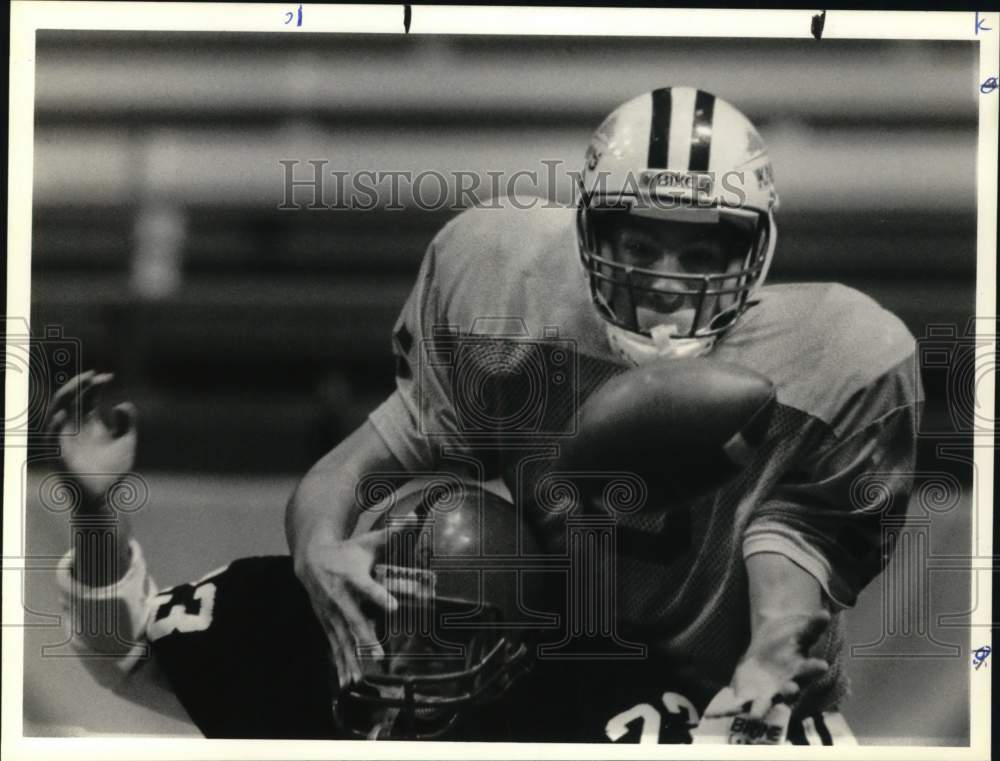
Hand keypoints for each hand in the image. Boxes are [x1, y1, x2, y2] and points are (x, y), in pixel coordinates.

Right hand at [45, 371, 136, 501]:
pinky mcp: (58, 454)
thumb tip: (123, 403)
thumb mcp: (126, 441)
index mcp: (89, 422)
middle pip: (70, 399)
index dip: (94, 385)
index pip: (86, 396)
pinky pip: (51, 437)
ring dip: (66, 398)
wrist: (105, 497)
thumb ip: (127, 422)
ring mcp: (64, 439)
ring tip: (80, 386)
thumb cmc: (113, 470)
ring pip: (57, 412)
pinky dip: (55, 424)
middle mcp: (74, 427)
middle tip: (93, 376)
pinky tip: (64, 413)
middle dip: (79, 385)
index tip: (108, 377)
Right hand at [294, 528, 398, 688]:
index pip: (369, 586)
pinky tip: (346, 683)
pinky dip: (339, 664)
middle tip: (378, 654)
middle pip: (353, 618)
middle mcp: (340, 596)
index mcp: (353, 575)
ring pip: (341, 637)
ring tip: (359, 678)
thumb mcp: (369, 540)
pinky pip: (333, 646)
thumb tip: (417, 517)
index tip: (394, 606)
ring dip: (350, 658)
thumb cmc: (348, 550)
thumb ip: (394, 532)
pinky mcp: (325, 622)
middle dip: (365, 637)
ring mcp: (330, 612)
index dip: (381, 595)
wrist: (311, 558)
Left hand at [704, 610, 830, 719]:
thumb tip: (825, 612)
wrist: (769, 654)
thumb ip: (812, 626)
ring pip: (766, 704)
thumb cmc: (788, 644)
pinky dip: (731, 710)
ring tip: (755, 715)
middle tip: (792, 689)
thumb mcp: (799, 634)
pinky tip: (716, 715)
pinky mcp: (750, 697)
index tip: (822, 664)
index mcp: (800, 669)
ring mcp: (768, 694)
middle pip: (790, 692)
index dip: (815, 667)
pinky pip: (740, 705)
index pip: (809, 668)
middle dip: (791, 692)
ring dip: (761, 710)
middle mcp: (787, 686)